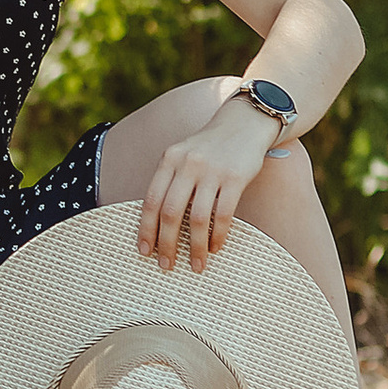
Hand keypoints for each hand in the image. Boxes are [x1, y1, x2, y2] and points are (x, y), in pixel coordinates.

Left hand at [139, 96, 284, 269]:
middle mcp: (187, 165)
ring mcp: (212, 171)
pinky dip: (218, 235)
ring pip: (198, 218)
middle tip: (166, 265)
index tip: (143, 251)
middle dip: (166, 243)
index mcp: (168, 160)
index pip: (151, 200)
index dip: (145, 228)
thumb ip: (170, 180)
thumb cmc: (210, 147)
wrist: (244, 123)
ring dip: (195, 246)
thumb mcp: (183, 156)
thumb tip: (157, 221)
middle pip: (170, 212)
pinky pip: (223, 213)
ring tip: (196, 265)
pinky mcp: (235, 178)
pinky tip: (216, 248)